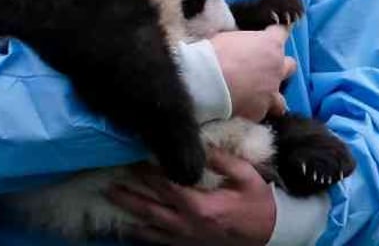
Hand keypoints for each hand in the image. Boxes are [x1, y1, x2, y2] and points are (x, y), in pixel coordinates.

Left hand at [106, 149, 276, 244]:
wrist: (270, 235)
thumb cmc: (258, 203)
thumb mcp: (246, 177)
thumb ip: (222, 160)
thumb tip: (200, 142)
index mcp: (200, 206)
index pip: (165, 185)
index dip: (147, 171)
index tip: (133, 157)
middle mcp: (187, 224)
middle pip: (149, 207)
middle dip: (128, 192)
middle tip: (108, 178)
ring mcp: (185, 238)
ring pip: (149, 225)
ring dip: (129, 211)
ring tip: (110, 196)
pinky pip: (158, 241)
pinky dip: (141, 233)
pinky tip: (127, 226)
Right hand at [209, 25, 295, 120]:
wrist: (206, 80)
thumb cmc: (213, 53)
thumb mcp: (228, 36)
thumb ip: (243, 41)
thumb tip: (242, 44)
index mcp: (270, 44)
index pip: (281, 34)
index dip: (274, 35)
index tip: (267, 36)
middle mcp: (277, 68)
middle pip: (290, 65)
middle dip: (278, 66)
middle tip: (263, 68)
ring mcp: (271, 92)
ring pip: (281, 99)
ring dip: (271, 96)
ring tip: (257, 98)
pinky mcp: (260, 111)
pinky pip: (261, 112)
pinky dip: (252, 110)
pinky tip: (240, 108)